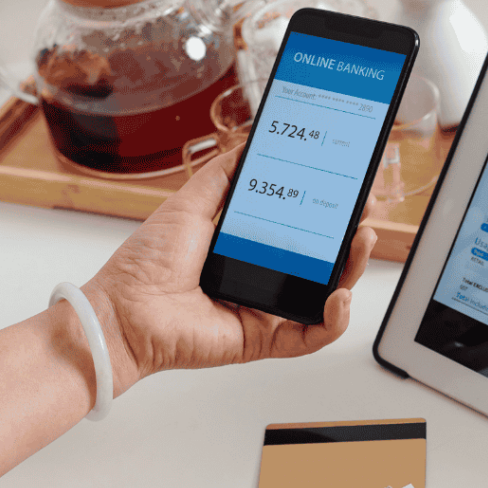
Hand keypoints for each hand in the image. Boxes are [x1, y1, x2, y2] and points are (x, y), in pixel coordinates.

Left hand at [81, 147, 376, 395]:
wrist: (124, 310)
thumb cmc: (145, 266)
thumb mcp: (190, 204)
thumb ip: (223, 177)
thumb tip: (248, 146)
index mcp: (248, 249)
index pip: (302, 231)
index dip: (329, 213)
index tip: (347, 189)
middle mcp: (263, 281)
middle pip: (323, 263)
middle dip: (350, 238)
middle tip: (362, 212)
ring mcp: (268, 312)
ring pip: (326, 298)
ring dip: (351, 271)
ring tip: (360, 243)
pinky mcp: (265, 341)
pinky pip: (312, 337)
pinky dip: (333, 320)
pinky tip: (338, 297)